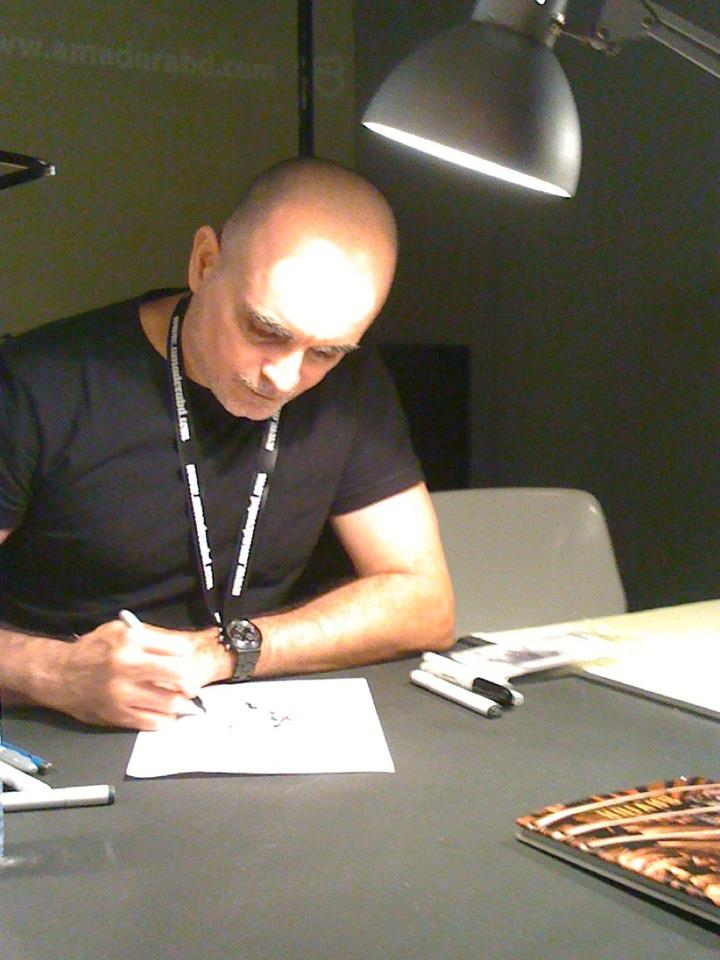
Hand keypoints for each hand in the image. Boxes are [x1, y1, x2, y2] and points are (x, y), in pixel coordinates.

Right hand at [45, 618, 223, 729]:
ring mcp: (123, 694)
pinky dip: (164, 719)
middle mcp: (128, 667)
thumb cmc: (92, 650)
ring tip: (182, 702)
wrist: (59, 675)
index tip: (187, 661)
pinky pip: (152, 722)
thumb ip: (147, 637)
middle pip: (178, 675)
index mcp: (130, 642)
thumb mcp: (118, 630)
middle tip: (191, 686)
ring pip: (169, 703)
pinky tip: (165, 715)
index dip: (186, 656)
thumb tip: (178, 649)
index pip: (176, 649)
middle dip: (190, 682)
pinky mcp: (117, 715)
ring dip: (181, 704)